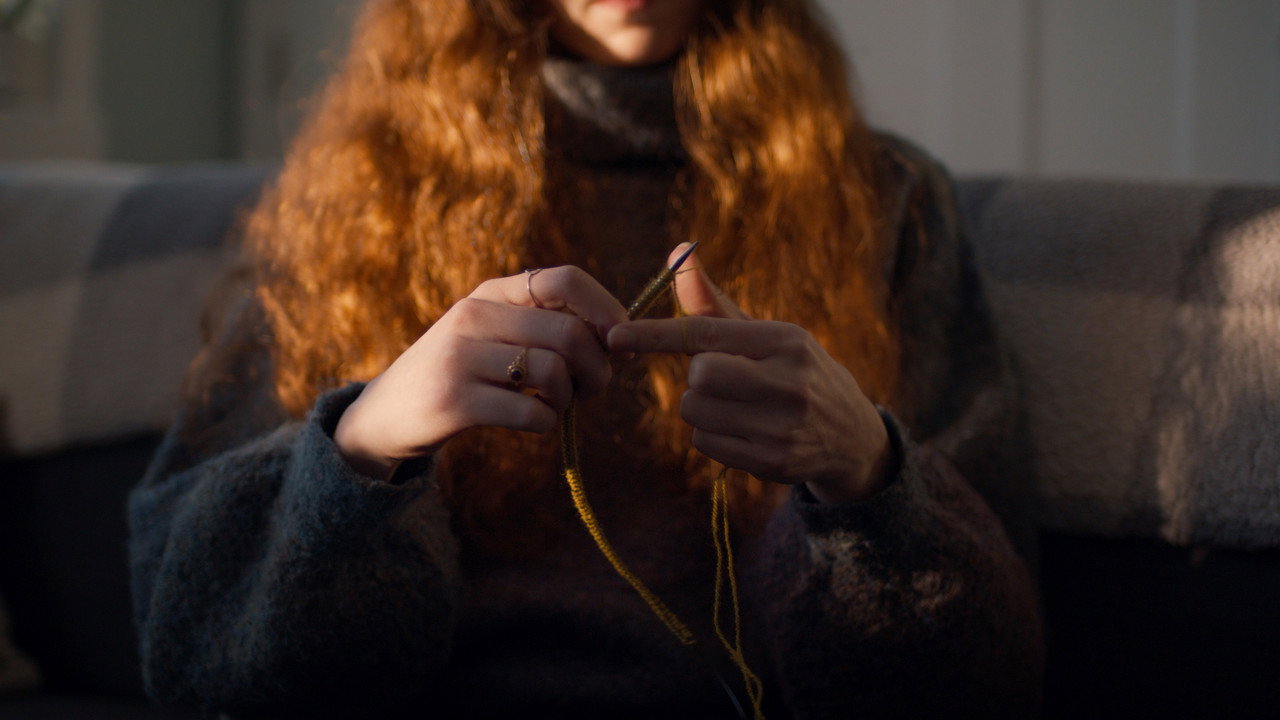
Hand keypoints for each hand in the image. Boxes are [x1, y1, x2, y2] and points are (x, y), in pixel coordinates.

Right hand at [334, 266, 627, 478]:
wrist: (384, 415)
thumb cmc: (459, 375)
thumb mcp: (493, 335)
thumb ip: (546, 327)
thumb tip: (621, 337)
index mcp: (491, 293)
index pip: (565, 280)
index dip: (606, 310)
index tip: (620, 344)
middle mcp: (474, 316)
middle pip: (570, 333)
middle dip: (597, 369)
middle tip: (590, 390)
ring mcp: (459, 357)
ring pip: (554, 372)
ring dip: (570, 399)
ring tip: (555, 406)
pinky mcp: (454, 401)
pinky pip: (531, 411)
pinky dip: (546, 422)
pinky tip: (534, 422)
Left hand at [607, 245, 890, 503]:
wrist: (851, 435)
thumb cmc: (794, 372)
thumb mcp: (766, 335)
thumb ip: (714, 302)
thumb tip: (678, 253)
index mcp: (785, 340)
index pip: (706, 331)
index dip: (655, 334)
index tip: (616, 336)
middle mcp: (788, 382)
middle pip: (699, 375)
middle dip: (697, 378)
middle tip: (722, 380)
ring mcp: (782, 426)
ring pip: (696, 411)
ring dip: (702, 408)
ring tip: (738, 406)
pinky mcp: (773, 462)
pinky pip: (705, 443)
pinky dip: (711, 436)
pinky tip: (743, 431)